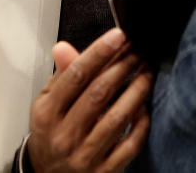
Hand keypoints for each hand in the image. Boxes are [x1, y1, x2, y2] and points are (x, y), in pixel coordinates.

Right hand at [27, 28, 152, 171]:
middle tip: (138, 50)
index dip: (99, 52)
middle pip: (99, 93)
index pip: (75, 76)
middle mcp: (64, 135)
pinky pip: (130, 144)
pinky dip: (141, 123)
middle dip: (124, 66)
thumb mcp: (47, 104)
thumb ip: (61, 76)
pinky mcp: (104, 170)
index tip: (119, 36)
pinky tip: (145, 106)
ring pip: (118, 117)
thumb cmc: (52, 134)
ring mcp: (85, 155)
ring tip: (148, 71)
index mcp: (47, 114)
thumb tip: (63, 47)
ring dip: (138, 89)